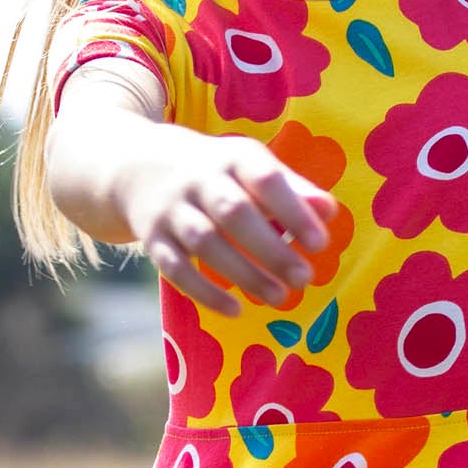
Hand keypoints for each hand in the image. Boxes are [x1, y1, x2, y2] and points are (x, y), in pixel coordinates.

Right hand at [120, 129, 339, 318]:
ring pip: (205, 243)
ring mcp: (171, 210)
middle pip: (233, 213)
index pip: (265, 180)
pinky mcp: (152, 238)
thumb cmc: (215, 173)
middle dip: (270, 249)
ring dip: (243, 273)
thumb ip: (291, 189)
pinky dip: (205, 292)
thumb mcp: (250, 168)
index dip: (293, 211)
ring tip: (279, 297)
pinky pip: (175, 269)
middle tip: (304, 278)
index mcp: (232, 157)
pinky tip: (235, 310)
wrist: (137, 167)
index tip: (320, 243)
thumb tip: (330, 212)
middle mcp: (198, 180)